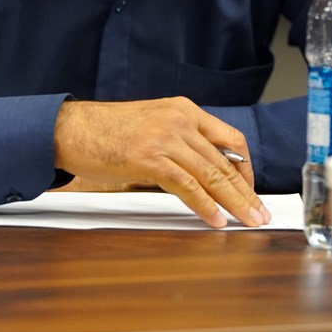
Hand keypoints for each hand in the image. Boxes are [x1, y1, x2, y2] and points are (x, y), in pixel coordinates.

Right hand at [53, 97, 269, 228]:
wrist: (70, 129)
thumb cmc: (106, 132)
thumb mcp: (152, 126)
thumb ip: (180, 142)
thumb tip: (205, 172)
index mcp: (183, 110)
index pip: (230, 139)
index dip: (246, 168)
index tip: (251, 189)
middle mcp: (179, 120)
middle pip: (225, 161)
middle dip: (246, 192)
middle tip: (261, 213)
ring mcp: (164, 138)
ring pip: (211, 174)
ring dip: (234, 203)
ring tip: (248, 221)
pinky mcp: (149, 158)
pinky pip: (187, 186)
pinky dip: (205, 206)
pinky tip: (216, 220)